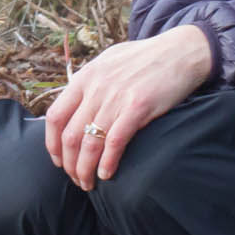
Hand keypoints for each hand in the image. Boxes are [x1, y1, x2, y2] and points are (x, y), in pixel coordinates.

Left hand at [41, 26, 213, 190]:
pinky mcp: (138, 107)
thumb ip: (91, 82)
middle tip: (76, 179)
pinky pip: (114, 142)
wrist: (181, 51)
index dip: (52, 144)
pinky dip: (108, 163)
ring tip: (89, 183)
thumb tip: (76, 104)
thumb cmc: (146, 58)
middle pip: (70, 136)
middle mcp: (96, 88)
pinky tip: (108, 174)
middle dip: (70, 164)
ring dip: (85, 170)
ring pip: (90, 144)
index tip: (59, 161)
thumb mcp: (109, 62)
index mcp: (85, 77)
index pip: (55, 116)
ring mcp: (116, 98)